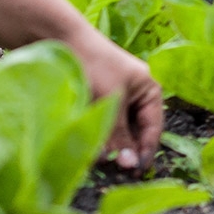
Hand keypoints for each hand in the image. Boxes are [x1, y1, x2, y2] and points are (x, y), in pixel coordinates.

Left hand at [61, 24, 164, 168]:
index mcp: (149, 91)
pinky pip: (102, 128)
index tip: (134, 173)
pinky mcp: (96, 105)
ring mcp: (115, 102)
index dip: (145, 151)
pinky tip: (89, 150)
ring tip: (99, 162)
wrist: (60, 40)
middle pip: (136, 134)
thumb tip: (130, 165)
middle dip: (126, 152)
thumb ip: (120, 134)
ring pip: (117, 134)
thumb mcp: (111, 100)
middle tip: (114, 171)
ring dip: (110, 148)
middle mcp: (135, 98)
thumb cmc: (93, 63)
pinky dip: (97, 139)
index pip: (153, 128)